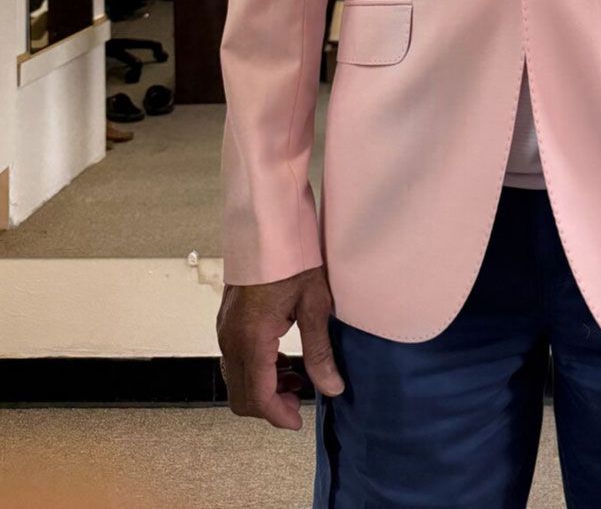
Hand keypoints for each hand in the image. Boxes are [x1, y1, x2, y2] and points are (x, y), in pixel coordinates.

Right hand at [217, 265, 344, 429]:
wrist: (269, 222)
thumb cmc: (293, 255)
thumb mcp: (314, 303)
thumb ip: (319, 351)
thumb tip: (332, 387)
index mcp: (252, 338)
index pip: (258, 396)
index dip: (279, 416)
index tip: (298, 421)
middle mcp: (231, 337)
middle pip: (241, 395)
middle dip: (270, 406)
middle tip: (300, 400)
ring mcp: (225, 328)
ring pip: (236, 378)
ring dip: (263, 387)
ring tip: (297, 376)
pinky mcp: (228, 319)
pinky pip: (235, 358)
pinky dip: (256, 369)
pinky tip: (283, 357)